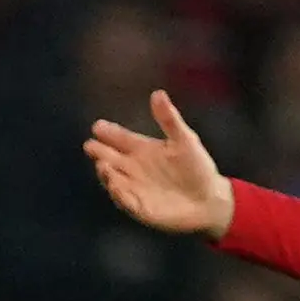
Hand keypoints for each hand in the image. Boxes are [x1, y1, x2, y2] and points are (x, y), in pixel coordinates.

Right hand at [84, 89, 236, 238]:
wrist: (208, 200)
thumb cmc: (197, 168)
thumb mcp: (185, 140)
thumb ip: (169, 119)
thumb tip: (158, 93)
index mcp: (143, 150)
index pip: (121, 139)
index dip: (109, 133)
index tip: (97, 126)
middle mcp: (134, 168)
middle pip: (111, 158)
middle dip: (100, 152)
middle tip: (90, 146)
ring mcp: (134, 187)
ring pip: (113, 179)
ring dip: (106, 173)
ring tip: (102, 164)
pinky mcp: (138, 206)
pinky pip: (124, 199)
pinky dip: (118, 193)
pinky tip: (115, 185)